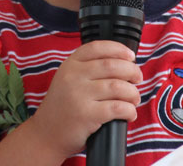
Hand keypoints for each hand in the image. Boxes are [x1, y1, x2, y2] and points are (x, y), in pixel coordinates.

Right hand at [26, 41, 142, 159]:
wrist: (45, 135)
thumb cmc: (62, 108)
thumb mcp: (67, 80)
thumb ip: (87, 69)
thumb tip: (123, 64)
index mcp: (70, 65)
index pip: (97, 47)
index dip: (118, 49)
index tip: (130, 56)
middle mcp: (73, 76)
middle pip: (112, 65)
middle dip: (132, 71)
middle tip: (137, 79)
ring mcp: (79, 95)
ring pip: (118, 86)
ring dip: (133, 93)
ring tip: (134, 99)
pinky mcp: (86, 115)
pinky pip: (117, 108)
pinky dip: (129, 110)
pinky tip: (129, 114)